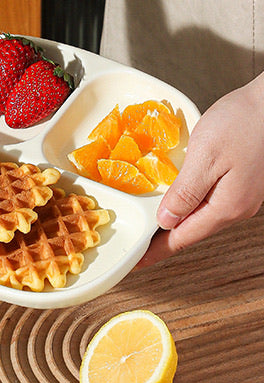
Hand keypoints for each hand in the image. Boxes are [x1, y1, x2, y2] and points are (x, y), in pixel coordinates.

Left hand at [139, 72, 263, 266]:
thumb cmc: (247, 120)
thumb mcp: (206, 157)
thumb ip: (184, 193)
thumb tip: (166, 220)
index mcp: (227, 207)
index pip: (182, 239)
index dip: (155, 251)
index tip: (136, 262)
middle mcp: (238, 207)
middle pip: (192, 231)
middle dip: (164, 239)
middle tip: (139, 244)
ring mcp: (244, 197)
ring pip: (202, 217)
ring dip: (176, 222)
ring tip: (152, 226)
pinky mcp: (245, 183)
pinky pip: (211, 203)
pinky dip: (190, 206)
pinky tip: (178, 201)